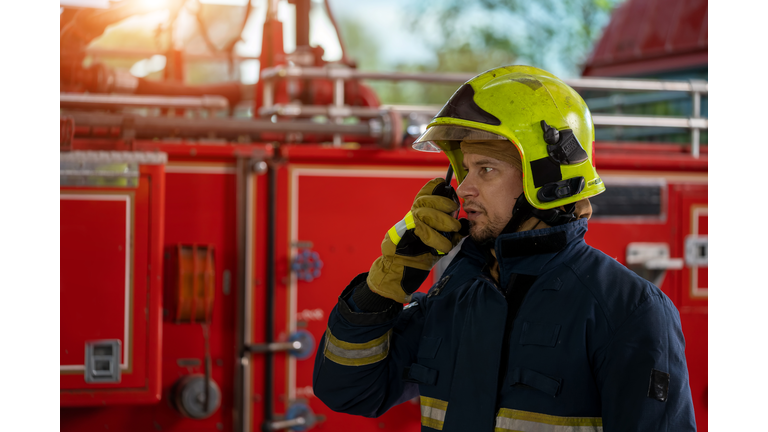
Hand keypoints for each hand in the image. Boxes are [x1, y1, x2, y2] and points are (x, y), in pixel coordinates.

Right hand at [367, 178, 462, 302]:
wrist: (400, 272)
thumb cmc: (419, 256)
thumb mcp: (438, 241)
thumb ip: (449, 232)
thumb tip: (464, 223)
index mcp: (418, 214)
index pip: (424, 194)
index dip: (434, 187)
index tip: (445, 185)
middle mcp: (411, 217)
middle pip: (425, 199)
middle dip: (443, 202)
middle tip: (456, 211)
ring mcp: (406, 225)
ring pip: (425, 213)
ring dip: (443, 221)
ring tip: (454, 230)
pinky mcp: (403, 235)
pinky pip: (423, 231)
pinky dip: (437, 239)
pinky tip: (444, 247)